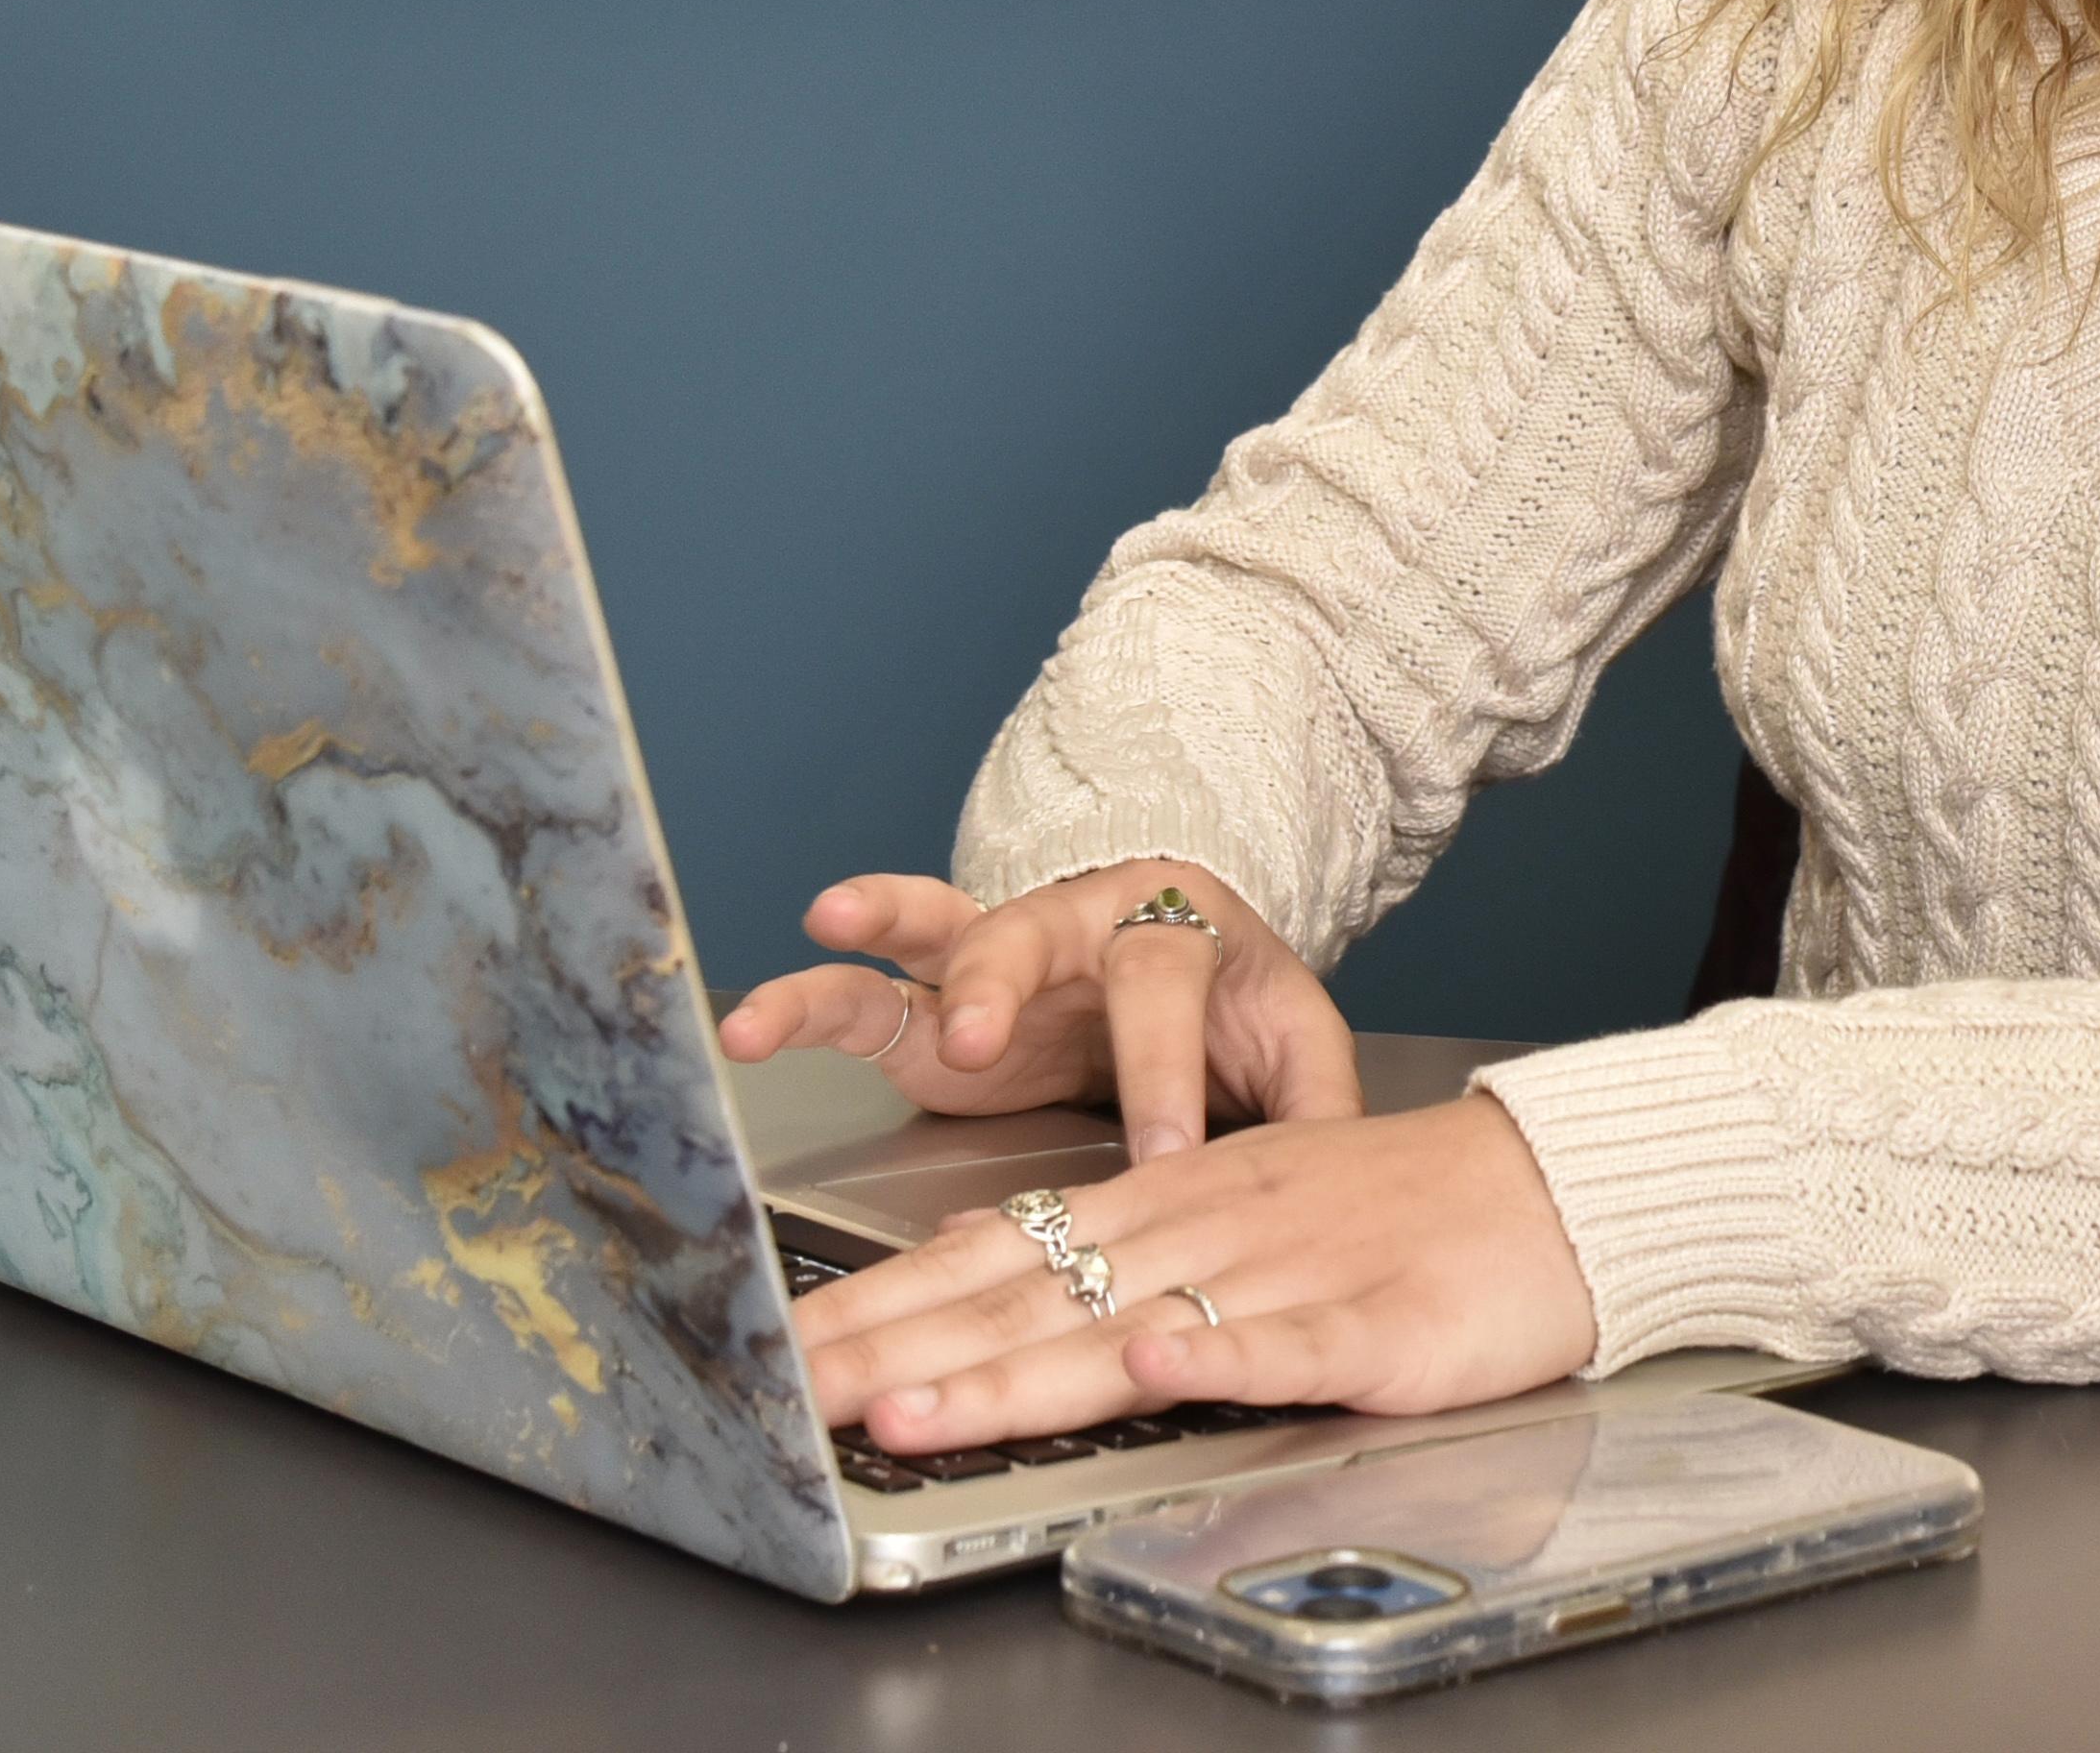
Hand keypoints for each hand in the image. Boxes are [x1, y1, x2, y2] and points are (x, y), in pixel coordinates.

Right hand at [714, 859, 1359, 1162]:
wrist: (1190, 947)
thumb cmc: (1238, 1003)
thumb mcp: (1294, 1042)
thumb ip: (1314, 1102)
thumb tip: (1344, 1172)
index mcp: (1180, 932)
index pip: (1171, 992)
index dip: (1166, 1074)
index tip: (1163, 1159)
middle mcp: (1078, 926)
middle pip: (1039, 933)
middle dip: (1006, 985)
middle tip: (980, 1042)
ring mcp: (1000, 957)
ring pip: (935, 932)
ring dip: (879, 941)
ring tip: (820, 947)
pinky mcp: (937, 1004)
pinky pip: (867, 989)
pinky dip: (814, 992)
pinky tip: (754, 1021)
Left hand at [792, 1092, 1598, 1449]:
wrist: (1549, 1187)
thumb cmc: (1394, 1214)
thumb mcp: (1237, 1206)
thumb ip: (1117, 1242)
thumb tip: (983, 1267)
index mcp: (1165, 1204)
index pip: (992, 1258)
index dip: (883, 1308)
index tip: (782, 1350)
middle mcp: (1203, 1229)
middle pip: (1026, 1298)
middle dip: (897, 1352)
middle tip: (791, 1394)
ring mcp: (1287, 1275)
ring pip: (1126, 1324)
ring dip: (1014, 1373)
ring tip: (914, 1406)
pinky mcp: (1377, 1324)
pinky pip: (1288, 1344)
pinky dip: (1219, 1354)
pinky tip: (1154, 1363)